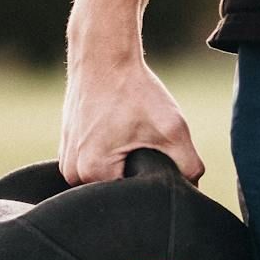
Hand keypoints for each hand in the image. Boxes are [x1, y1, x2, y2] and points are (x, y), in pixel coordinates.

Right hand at [59, 48, 203, 185]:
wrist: (104, 56)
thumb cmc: (135, 90)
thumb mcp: (173, 129)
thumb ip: (189, 167)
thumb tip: (193, 193)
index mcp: (91, 173)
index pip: (130, 203)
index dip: (151, 189)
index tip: (158, 161)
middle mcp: (72, 173)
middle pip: (117, 193)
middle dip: (138, 178)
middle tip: (148, 146)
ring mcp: (66, 161)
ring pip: (107, 179)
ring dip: (124, 166)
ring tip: (132, 138)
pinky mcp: (68, 149)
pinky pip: (96, 165)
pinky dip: (113, 156)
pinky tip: (121, 134)